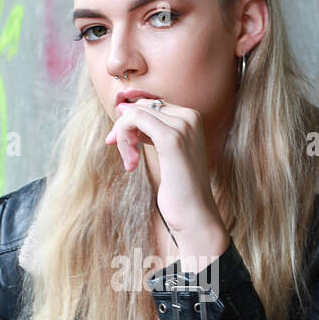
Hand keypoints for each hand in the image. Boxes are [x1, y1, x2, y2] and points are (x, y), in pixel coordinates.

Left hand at [105, 99, 228, 251]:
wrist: (194, 214)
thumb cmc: (180, 188)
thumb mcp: (166, 152)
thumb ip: (150, 128)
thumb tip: (123, 107)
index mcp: (192, 117)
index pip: (150, 105)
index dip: (132, 124)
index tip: (126, 148)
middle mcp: (190, 116)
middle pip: (141, 107)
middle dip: (125, 130)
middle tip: (127, 157)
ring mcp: (182, 126)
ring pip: (135, 114)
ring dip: (123, 137)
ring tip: (130, 162)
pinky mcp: (171, 138)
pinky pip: (134, 120)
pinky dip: (125, 139)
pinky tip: (131, 163)